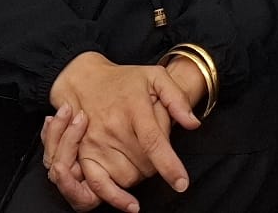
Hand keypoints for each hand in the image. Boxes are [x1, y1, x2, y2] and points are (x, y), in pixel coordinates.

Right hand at [48, 52, 200, 205]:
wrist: (86, 81)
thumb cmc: (126, 81)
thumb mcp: (156, 77)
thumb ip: (177, 99)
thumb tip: (193, 124)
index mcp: (134, 108)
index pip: (154, 142)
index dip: (169, 166)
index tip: (182, 183)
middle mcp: (114, 127)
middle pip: (144, 165)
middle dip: (157, 165)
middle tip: (154, 149)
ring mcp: (96, 143)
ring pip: (128, 177)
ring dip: (140, 176)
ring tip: (140, 156)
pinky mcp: (84, 155)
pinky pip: (99, 186)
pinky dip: (116, 198)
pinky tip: (131, 203)